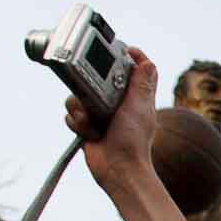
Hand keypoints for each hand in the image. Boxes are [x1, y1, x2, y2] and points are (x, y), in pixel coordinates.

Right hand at [67, 46, 161, 193]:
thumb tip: (148, 63)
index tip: (121, 51)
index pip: (132, 68)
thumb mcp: (139, 108)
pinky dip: (78, 122)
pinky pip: (72, 113)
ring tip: (95, 122)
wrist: (117, 169)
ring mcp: (99, 112)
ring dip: (83, 109)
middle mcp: (116, 101)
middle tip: (97, 98)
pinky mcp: (86, 124)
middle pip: (95, 76)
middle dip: (91, 86)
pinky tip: (89, 132)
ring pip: (78, 95)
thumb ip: (141, 85)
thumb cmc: (133, 142)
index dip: (127, 57)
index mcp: (133, 95)